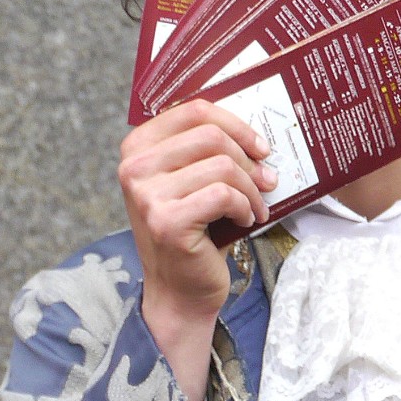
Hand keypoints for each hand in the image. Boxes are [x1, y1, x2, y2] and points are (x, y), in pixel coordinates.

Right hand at [120, 100, 275, 400]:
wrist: (179, 290)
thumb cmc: (193, 231)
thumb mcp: (190, 180)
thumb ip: (204, 148)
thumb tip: (254, 121)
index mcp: (136, 147)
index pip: (193, 110)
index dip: (236, 123)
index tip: (259, 146)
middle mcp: (134, 167)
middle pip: (211, 135)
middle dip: (249, 159)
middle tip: (267, 180)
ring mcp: (146, 195)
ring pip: (222, 166)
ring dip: (251, 188)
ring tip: (255, 206)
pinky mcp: (167, 221)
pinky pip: (224, 194)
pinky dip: (245, 207)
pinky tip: (246, 220)